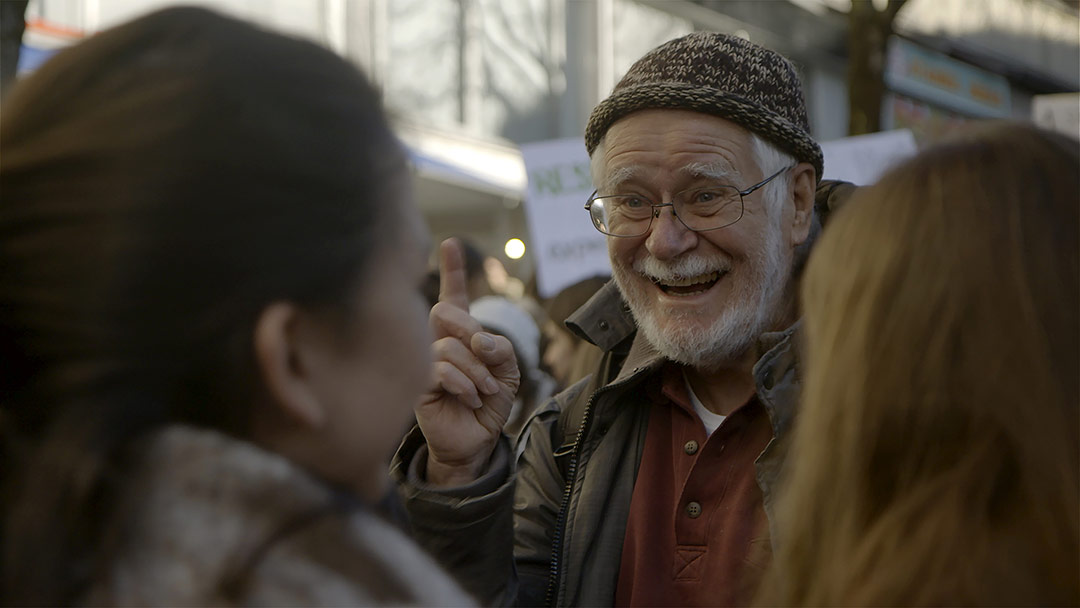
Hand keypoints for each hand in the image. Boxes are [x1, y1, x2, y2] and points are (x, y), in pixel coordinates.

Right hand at [415, 239, 519, 486]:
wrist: (476, 441)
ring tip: (484, 392)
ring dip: (476, 371)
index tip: (451, 243)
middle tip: (488, 362)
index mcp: (459, 335)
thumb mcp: (508, 372)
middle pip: (445, 314)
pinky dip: (463, 384)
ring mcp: (423, 361)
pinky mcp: (417, 384)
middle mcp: (436, 342)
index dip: (453, 270)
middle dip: (473, 335)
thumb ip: (501, 349)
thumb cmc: (488, 404)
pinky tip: (469, 399)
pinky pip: (439, 370)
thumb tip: (479, 340)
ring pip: (448, 347)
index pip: (453, 298)